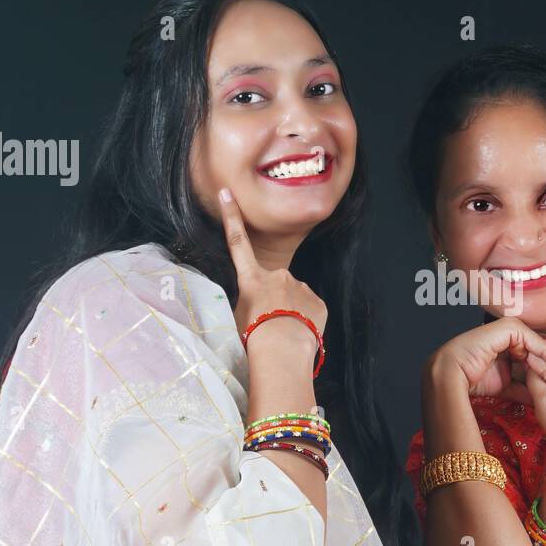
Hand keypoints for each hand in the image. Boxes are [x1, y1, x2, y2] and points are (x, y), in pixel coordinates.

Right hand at [216, 187, 323, 372]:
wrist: (283, 352)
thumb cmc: (253, 338)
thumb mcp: (237, 318)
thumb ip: (247, 301)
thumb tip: (255, 302)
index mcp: (251, 278)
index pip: (237, 242)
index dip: (232, 217)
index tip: (227, 193)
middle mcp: (277, 276)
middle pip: (274, 284)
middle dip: (273, 301)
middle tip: (269, 325)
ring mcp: (300, 286)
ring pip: (294, 297)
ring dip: (290, 311)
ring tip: (284, 333)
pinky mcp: (318, 301)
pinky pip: (310, 309)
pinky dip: (305, 320)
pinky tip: (299, 333)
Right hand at [427, 316, 545, 401]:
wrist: (451, 376)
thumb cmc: (472, 381)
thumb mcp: (507, 388)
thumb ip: (526, 389)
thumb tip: (543, 400)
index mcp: (507, 347)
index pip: (535, 358)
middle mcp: (509, 336)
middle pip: (540, 352)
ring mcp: (508, 329)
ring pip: (540, 347)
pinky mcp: (509, 327)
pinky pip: (534, 343)